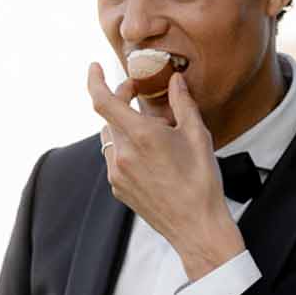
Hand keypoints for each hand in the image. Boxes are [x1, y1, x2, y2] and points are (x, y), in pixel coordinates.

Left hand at [87, 65, 244, 279]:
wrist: (196, 227)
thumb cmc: (201, 181)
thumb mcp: (197, 135)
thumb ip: (182, 102)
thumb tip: (175, 80)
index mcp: (141, 136)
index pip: (103, 101)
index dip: (94, 81)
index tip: (94, 68)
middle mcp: (123, 154)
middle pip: (109, 117)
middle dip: (121, 100)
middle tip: (139, 93)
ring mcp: (117, 174)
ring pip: (110, 138)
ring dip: (123, 126)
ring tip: (150, 128)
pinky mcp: (118, 188)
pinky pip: (114, 159)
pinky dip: (125, 148)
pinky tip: (149, 155)